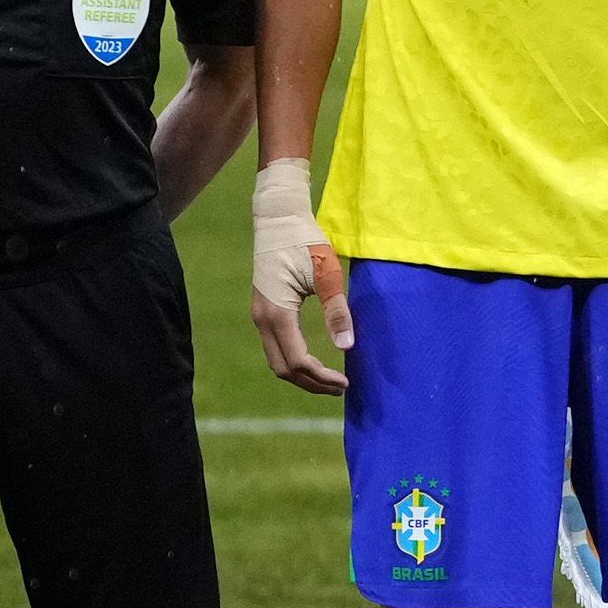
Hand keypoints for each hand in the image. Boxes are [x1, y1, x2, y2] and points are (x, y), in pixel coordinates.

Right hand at [249, 156, 352, 395]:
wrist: (278, 219)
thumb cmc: (305, 241)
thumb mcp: (327, 273)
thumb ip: (337, 310)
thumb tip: (347, 346)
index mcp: (277, 313)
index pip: (298, 361)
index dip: (321, 377)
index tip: (346, 383)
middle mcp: (262, 320)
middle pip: (283, 368)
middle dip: (311, 383)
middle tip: (340, 388)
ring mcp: (260, 317)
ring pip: (277, 360)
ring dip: (302, 375)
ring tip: (330, 381)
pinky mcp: (264, 311)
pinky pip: (276, 347)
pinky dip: (294, 361)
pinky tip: (315, 362)